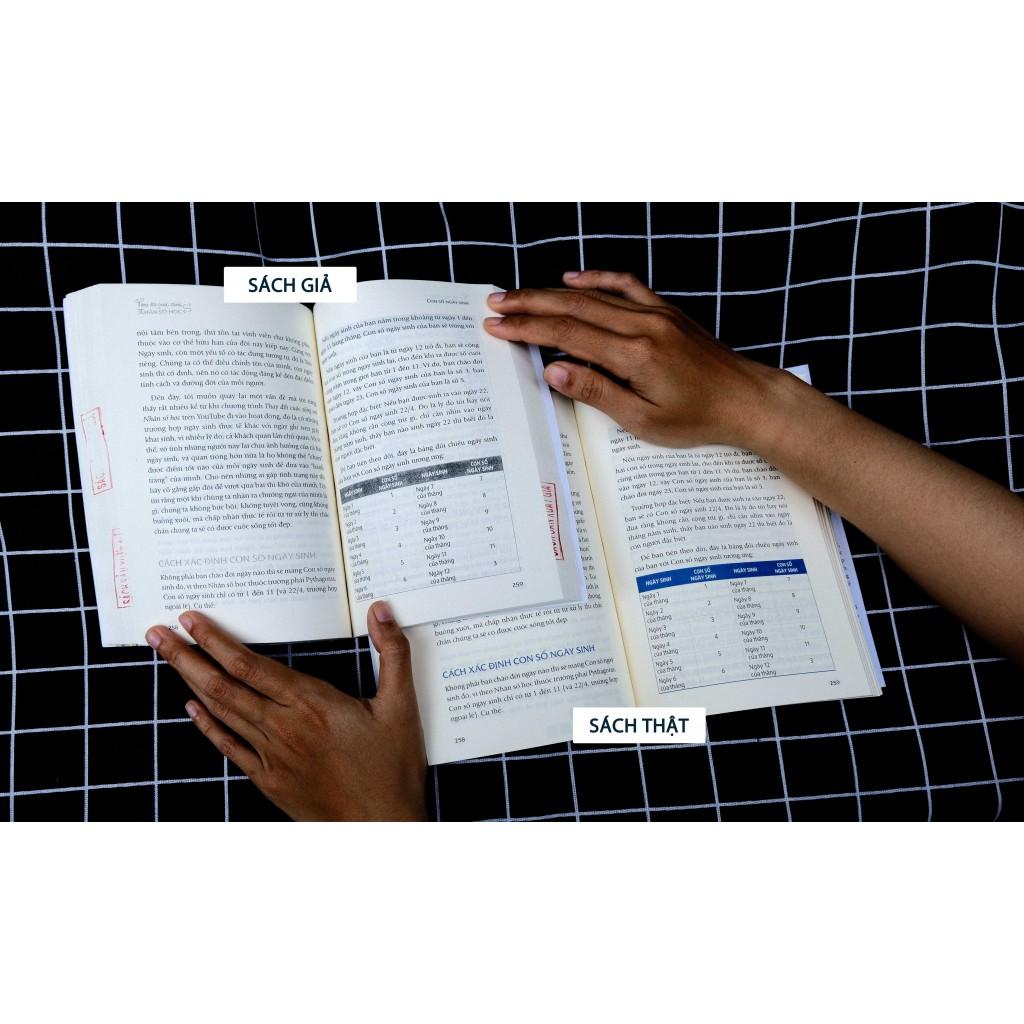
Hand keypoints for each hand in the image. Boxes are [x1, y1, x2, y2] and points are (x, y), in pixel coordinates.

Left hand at [145, 604, 426, 820]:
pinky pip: (231, 747)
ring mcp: (272, 756)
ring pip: (221, 712)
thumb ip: (393, 654)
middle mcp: (283, 727)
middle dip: (187, 656)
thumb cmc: (391, 770)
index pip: (250, 665)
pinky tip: (193, 710)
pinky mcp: (271, 779)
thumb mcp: (402, 706)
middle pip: (222, 685)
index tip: (191, 619)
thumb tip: (381, 611)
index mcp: (311, 704)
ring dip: (190, 682)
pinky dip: (208, 726)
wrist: (383, 828)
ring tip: (169, 659)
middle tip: (158, 634)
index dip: (216, 640)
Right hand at [483, 269, 785, 448]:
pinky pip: (625, 285)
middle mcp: (642, 326)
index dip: (528, 329)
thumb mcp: (644, 420)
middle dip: (529, 304)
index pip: (567, 335)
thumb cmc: (698, 418)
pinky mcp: (666, 311)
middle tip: (495, 303)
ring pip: (594, 295)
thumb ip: (597, 391)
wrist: (746, 399)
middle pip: (573, 307)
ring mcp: (656, 314)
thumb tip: (554, 371)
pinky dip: (597, 279)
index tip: (497, 325)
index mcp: (634, 355)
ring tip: (519, 294)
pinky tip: (573, 278)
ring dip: (552, 292)